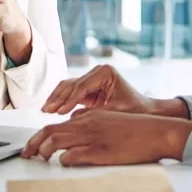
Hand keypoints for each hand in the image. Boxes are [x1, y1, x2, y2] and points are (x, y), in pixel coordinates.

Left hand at [21, 110, 191, 165]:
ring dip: (43, 151)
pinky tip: (64, 162)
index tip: (34, 145)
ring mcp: (93, 136)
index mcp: (90, 115)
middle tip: (25, 154)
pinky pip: (72, 156)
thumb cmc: (136, 129)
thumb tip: (74, 126)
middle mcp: (88, 123)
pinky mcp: (99, 151)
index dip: (41, 135)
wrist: (156, 132)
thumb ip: (91, 122)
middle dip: (33, 143)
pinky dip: (63, 160)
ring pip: (56, 141)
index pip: (58, 123)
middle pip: (50, 131)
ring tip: (39, 159)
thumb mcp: (110, 120)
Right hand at [41, 64, 189, 118]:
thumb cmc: (135, 110)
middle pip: (71, 84)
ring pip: (68, 87)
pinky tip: (52, 110)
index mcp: (105, 72)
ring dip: (56, 98)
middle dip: (58, 98)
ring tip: (45, 110)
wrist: (145, 111)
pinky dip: (61, 101)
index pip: (82, 86)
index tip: (59, 112)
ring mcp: (92, 79)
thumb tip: (72, 118)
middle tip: (47, 111)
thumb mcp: (115, 112)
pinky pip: (71, 93)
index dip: (69, 100)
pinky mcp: (89, 89)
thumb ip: (94, 114)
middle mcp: (97, 72)